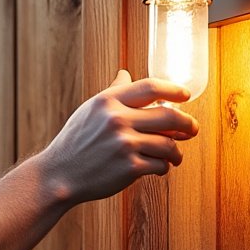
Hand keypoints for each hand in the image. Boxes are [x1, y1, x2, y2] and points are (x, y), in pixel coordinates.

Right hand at [37, 69, 198, 203]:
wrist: (58, 175)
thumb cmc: (75, 143)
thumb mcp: (90, 111)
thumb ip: (112, 93)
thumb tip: (125, 74)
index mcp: (108, 102)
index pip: (151, 87)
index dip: (174, 90)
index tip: (185, 95)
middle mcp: (117, 120)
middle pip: (169, 116)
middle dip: (187, 124)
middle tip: (191, 129)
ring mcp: (124, 144)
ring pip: (168, 144)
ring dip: (176, 152)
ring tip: (174, 156)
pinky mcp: (129, 168)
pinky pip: (160, 165)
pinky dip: (163, 167)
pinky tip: (158, 168)